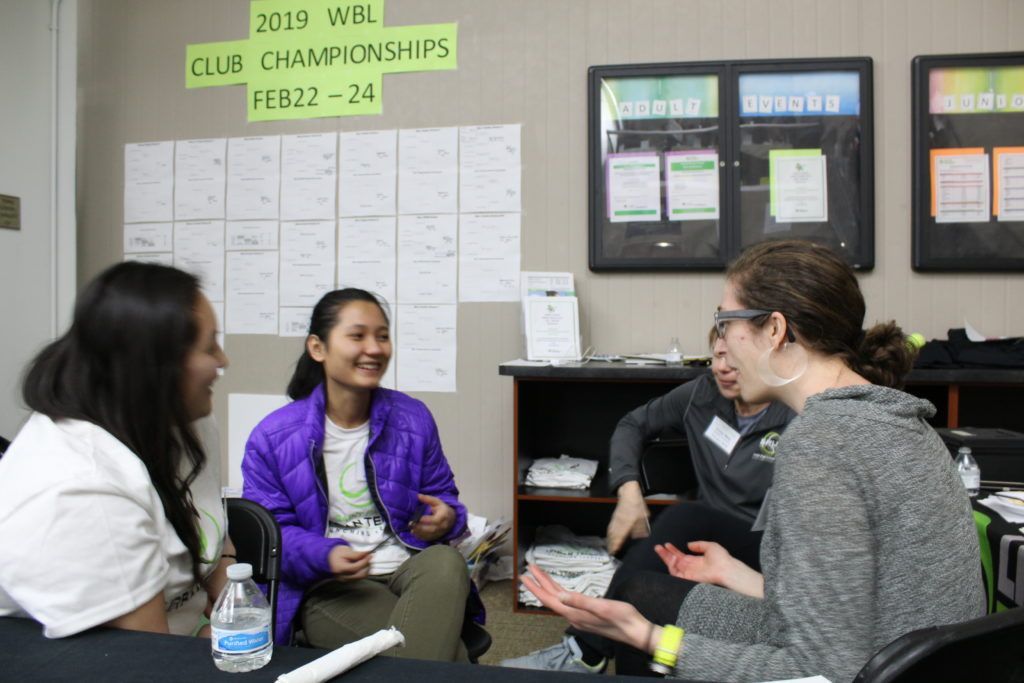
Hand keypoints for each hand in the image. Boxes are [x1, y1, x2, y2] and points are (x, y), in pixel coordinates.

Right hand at [327, 545, 371, 580]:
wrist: (329, 559)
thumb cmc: (337, 553)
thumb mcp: (345, 551)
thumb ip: (356, 554)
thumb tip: (368, 554)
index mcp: (340, 569)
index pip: (355, 568)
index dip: (364, 562)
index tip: (370, 555)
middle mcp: (343, 577)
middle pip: (359, 575)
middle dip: (367, 566)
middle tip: (369, 557)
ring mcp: (346, 580)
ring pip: (361, 577)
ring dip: (367, 569)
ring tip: (367, 560)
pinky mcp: (349, 581)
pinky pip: (359, 578)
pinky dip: (364, 571)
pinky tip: (364, 564)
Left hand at [409, 493, 454, 540]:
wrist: (451, 519)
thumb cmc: (442, 509)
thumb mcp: (437, 502)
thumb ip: (428, 499)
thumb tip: (418, 496)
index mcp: (443, 516)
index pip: (435, 520)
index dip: (426, 520)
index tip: (418, 518)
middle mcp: (442, 526)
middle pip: (431, 529)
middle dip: (420, 528)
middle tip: (411, 524)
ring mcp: (440, 533)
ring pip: (429, 535)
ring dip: (419, 533)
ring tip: (411, 529)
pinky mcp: (436, 537)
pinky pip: (428, 538)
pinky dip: (420, 536)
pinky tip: (414, 532)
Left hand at [520, 564, 656, 653]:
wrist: (635, 631)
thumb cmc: (621, 618)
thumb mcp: (602, 607)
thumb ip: (580, 601)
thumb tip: (560, 596)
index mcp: (574, 614)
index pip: (549, 599)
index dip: (536, 587)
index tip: (524, 576)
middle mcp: (573, 616)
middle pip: (551, 599)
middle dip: (539, 584)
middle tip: (528, 570)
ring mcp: (579, 617)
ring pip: (558, 600)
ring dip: (548, 587)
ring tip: (539, 575)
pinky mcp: (586, 616)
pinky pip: (566, 602)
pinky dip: (559, 593)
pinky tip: (559, 590)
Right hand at [606, 481, 650, 554]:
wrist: (628, 493)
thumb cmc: (636, 503)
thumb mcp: (644, 516)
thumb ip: (642, 528)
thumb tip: (643, 536)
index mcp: (627, 524)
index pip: (620, 537)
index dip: (617, 545)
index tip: (615, 552)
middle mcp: (619, 523)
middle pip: (613, 536)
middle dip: (611, 545)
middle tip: (611, 552)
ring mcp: (616, 520)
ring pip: (611, 532)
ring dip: (610, 540)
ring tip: (609, 546)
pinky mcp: (615, 517)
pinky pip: (610, 527)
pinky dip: (609, 533)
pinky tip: (610, 535)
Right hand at [654, 541, 763, 597]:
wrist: (725, 569)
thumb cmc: (721, 558)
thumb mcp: (710, 546)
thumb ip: (698, 544)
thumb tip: (689, 544)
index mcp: (697, 561)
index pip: (682, 556)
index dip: (674, 550)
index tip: (667, 544)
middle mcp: (691, 568)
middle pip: (675, 561)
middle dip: (666, 554)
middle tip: (658, 547)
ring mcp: (689, 574)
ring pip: (673, 566)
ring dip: (665, 558)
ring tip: (659, 549)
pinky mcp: (688, 578)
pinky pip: (676, 574)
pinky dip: (670, 566)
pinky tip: (668, 558)